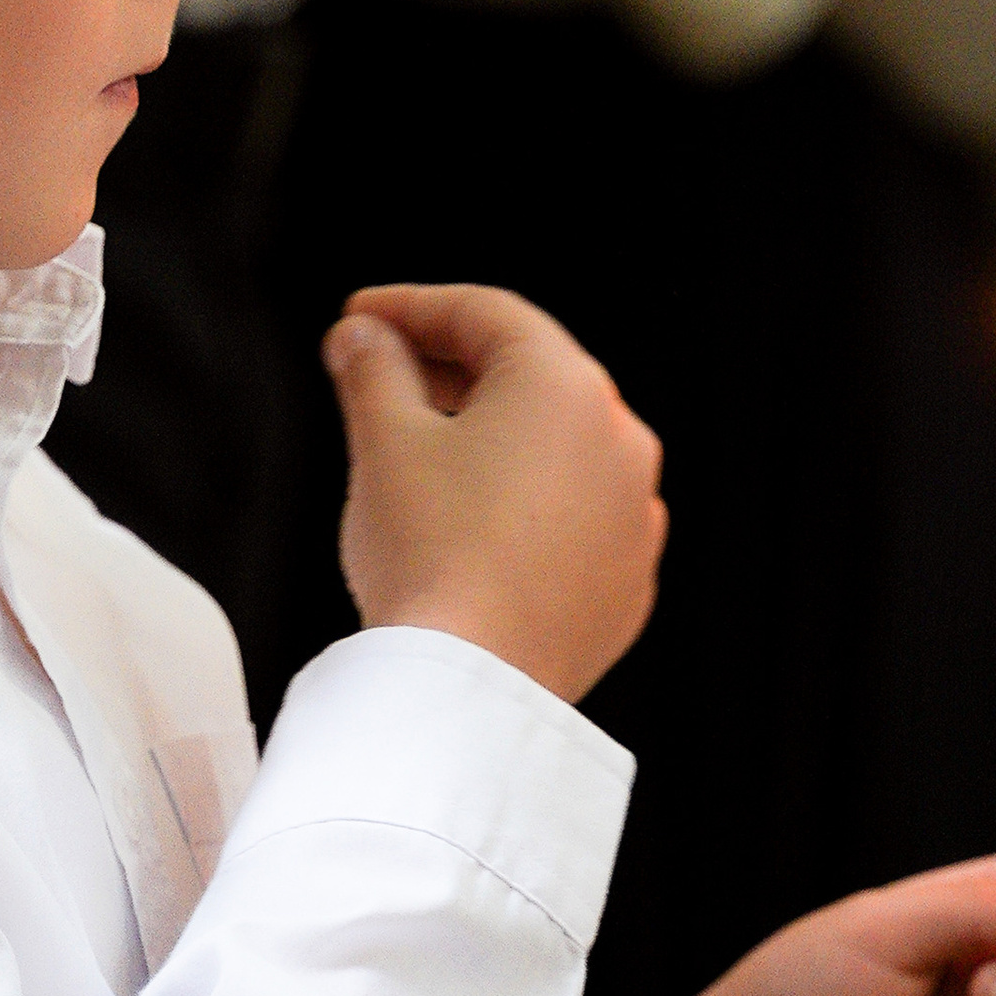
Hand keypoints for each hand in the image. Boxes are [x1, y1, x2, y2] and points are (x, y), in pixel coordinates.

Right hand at [325, 283, 666, 706]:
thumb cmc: (430, 557)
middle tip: (379, 374)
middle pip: (527, 375)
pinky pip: (573, 515)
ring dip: (489, 435)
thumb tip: (363, 338)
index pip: (483, 314)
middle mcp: (620, 439)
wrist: (469, 688)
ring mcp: (634, 513)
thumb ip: (372, 368)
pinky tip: (468, 522)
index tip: (362, 319)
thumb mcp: (383, 441)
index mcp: (566, 387)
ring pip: (555, 447)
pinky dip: (523, 503)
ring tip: (419, 451)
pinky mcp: (626, 578)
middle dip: (447, 368)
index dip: (410, 307)